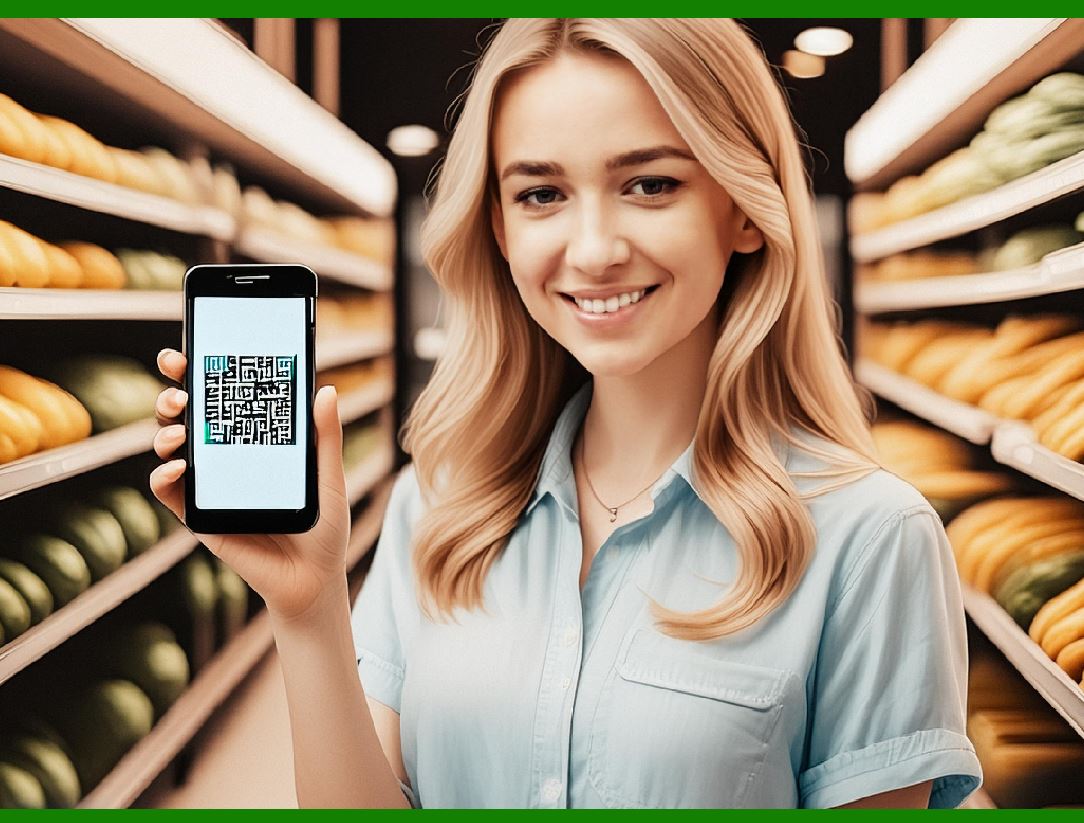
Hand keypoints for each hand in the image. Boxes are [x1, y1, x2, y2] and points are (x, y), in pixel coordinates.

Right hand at [149, 348, 351, 621]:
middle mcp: (225, 459)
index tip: (190, 350)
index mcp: (254, 442)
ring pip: (172, 449)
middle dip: (174, 393)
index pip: (223, 400)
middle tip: (178, 384)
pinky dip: (164, 477)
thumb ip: (325, 438)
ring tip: (181, 430)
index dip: (202, 374)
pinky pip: (170, 493)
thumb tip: (324, 389)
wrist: (314, 580)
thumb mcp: (329, 478)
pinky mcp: (199, 518)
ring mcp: (208, 487)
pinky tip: (176, 468)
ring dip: (166, 432)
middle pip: (189, 417)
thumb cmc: (324, 528)